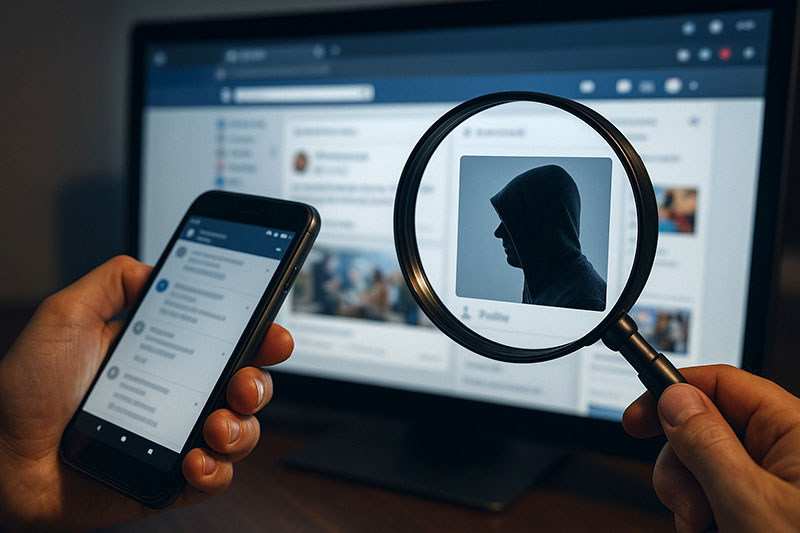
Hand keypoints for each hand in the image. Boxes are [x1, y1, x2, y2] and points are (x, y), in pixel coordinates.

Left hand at [0, 256, 292, 530]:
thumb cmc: (24, 391)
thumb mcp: (65, 316)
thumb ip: (112, 282)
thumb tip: (156, 266)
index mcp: (163, 357)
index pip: (226, 343)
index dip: (259, 337)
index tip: (272, 334)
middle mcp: (177, 397)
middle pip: (246, 387)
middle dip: (259, 383)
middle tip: (243, 383)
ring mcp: (176, 439)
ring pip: (240, 433)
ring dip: (241, 429)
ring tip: (213, 427)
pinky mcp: (169, 481)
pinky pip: (215, 478)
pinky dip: (216, 471)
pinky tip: (194, 461)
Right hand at [624, 365, 799, 531]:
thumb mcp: (750, 502)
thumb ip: (707, 444)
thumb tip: (675, 398)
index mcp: (792, 430)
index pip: (722, 384)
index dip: (673, 393)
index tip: (637, 420)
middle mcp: (783, 451)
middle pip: (702, 428)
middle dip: (681, 466)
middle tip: (689, 503)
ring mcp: (772, 482)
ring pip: (701, 466)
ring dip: (691, 499)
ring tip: (710, 527)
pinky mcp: (761, 507)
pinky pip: (713, 496)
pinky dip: (703, 515)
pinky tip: (717, 531)